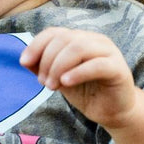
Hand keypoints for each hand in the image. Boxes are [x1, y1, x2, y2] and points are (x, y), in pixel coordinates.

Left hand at [21, 27, 136, 129]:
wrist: (112, 111)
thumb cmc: (86, 92)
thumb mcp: (58, 78)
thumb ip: (42, 67)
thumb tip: (24, 59)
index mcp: (81, 38)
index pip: (55, 32)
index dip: (37, 45)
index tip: (24, 62)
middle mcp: (96, 40)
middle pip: (65, 39)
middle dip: (47, 60)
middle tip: (43, 82)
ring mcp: (109, 52)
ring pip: (79, 48)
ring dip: (59, 67)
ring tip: (52, 86)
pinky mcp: (118, 68)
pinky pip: (97, 65)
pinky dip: (77, 72)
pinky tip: (66, 83)